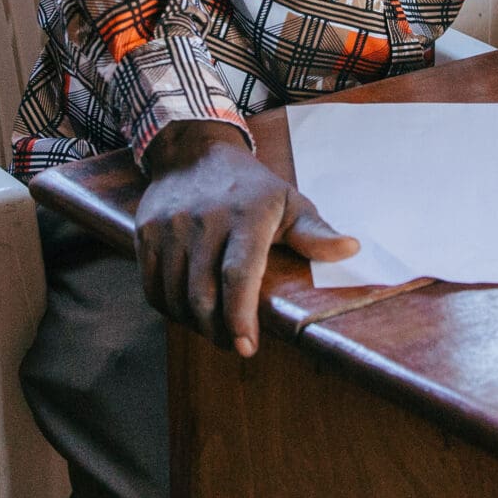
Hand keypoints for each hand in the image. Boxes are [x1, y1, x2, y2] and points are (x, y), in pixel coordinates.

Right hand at [135, 120, 359, 356]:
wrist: (193, 151)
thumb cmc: (250, 186)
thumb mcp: (289, 202)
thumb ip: (315, 232)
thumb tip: (351, 250)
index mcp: (246, 215)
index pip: (238, 275)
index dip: (240, 316)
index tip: (247, 346)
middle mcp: (204, 220)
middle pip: (203, 294)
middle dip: (219, 330)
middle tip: (235, 343)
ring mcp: (171, 226)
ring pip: (175, 296)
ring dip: (194, 324)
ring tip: (214, 329)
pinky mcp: (146, 232)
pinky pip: (152, 286)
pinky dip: (169, 309)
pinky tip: (187, 312)